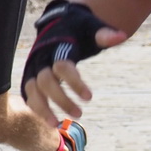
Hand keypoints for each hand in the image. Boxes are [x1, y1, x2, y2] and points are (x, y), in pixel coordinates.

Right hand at [20, 0, 128, 125]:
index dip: (75, 83)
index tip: (90, 97)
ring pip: (32, 90)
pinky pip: (29, 95)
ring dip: (42, 109)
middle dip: (61, 100)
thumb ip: (104, 34)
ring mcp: (33, 68)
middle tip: (80, 114)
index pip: (62, 67)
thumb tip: (121, 36)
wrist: (58, 26)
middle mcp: (41, 58)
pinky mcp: (30, 77)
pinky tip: (50, 121)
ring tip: (56, 125)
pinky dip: (36, 108)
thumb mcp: (91, 28)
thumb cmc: (78, 29)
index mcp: (57, 47)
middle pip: (45, 82)